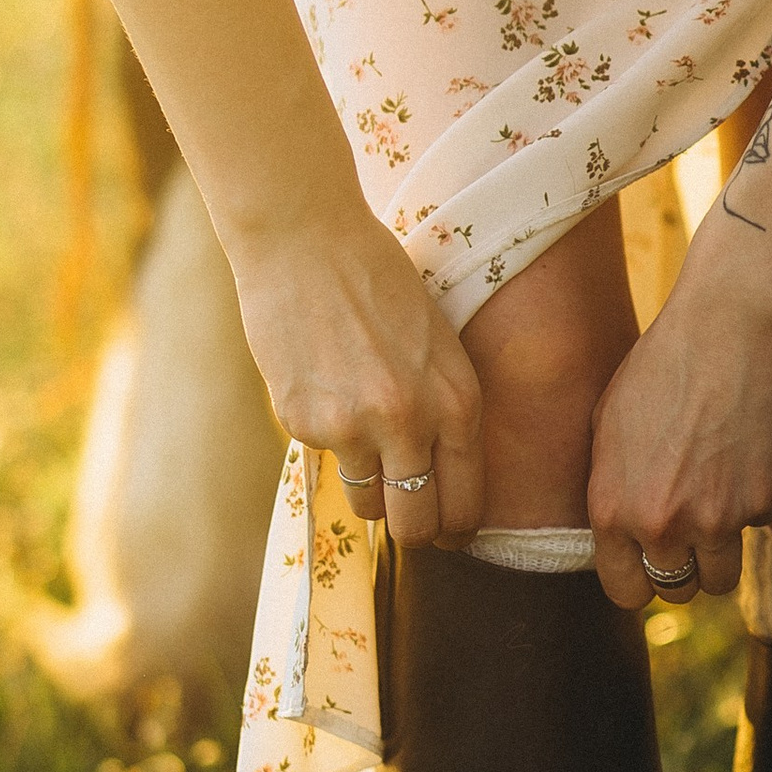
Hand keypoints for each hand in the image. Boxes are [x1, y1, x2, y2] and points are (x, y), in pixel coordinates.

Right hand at [226, 205, 483, 544]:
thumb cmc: (380, 283)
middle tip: (405, 520)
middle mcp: (411, 424)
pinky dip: (324, 438)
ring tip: (361, 440)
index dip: (456, 529)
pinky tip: (321, 385)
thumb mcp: (438, 346)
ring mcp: (353, 429)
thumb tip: (440, 480)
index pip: (467, 504)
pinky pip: (322, 460)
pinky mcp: (303, 425)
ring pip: (365, 505)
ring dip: (366, 490)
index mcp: (458, 403)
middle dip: (412, 531)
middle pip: (416, 527)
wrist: (307, 240)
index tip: (448, 532)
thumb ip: (444, 410)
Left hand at [585, 279, 771, 608]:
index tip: (649, 566)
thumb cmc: (661, 367)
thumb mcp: (607, 427)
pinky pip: (755, 526)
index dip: (638, 580)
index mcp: (612, 509)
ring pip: (721, 580)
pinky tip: (744, 454)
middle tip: (689, 537)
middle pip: (676, 590)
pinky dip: (751, 502)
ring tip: (719, 506)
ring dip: (720, 554)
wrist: (730, 331)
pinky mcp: (763, 503)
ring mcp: (717, 520)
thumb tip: (618, 529)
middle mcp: (661, 525)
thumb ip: (610, 488)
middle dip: (682, 570)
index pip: (623, 589)